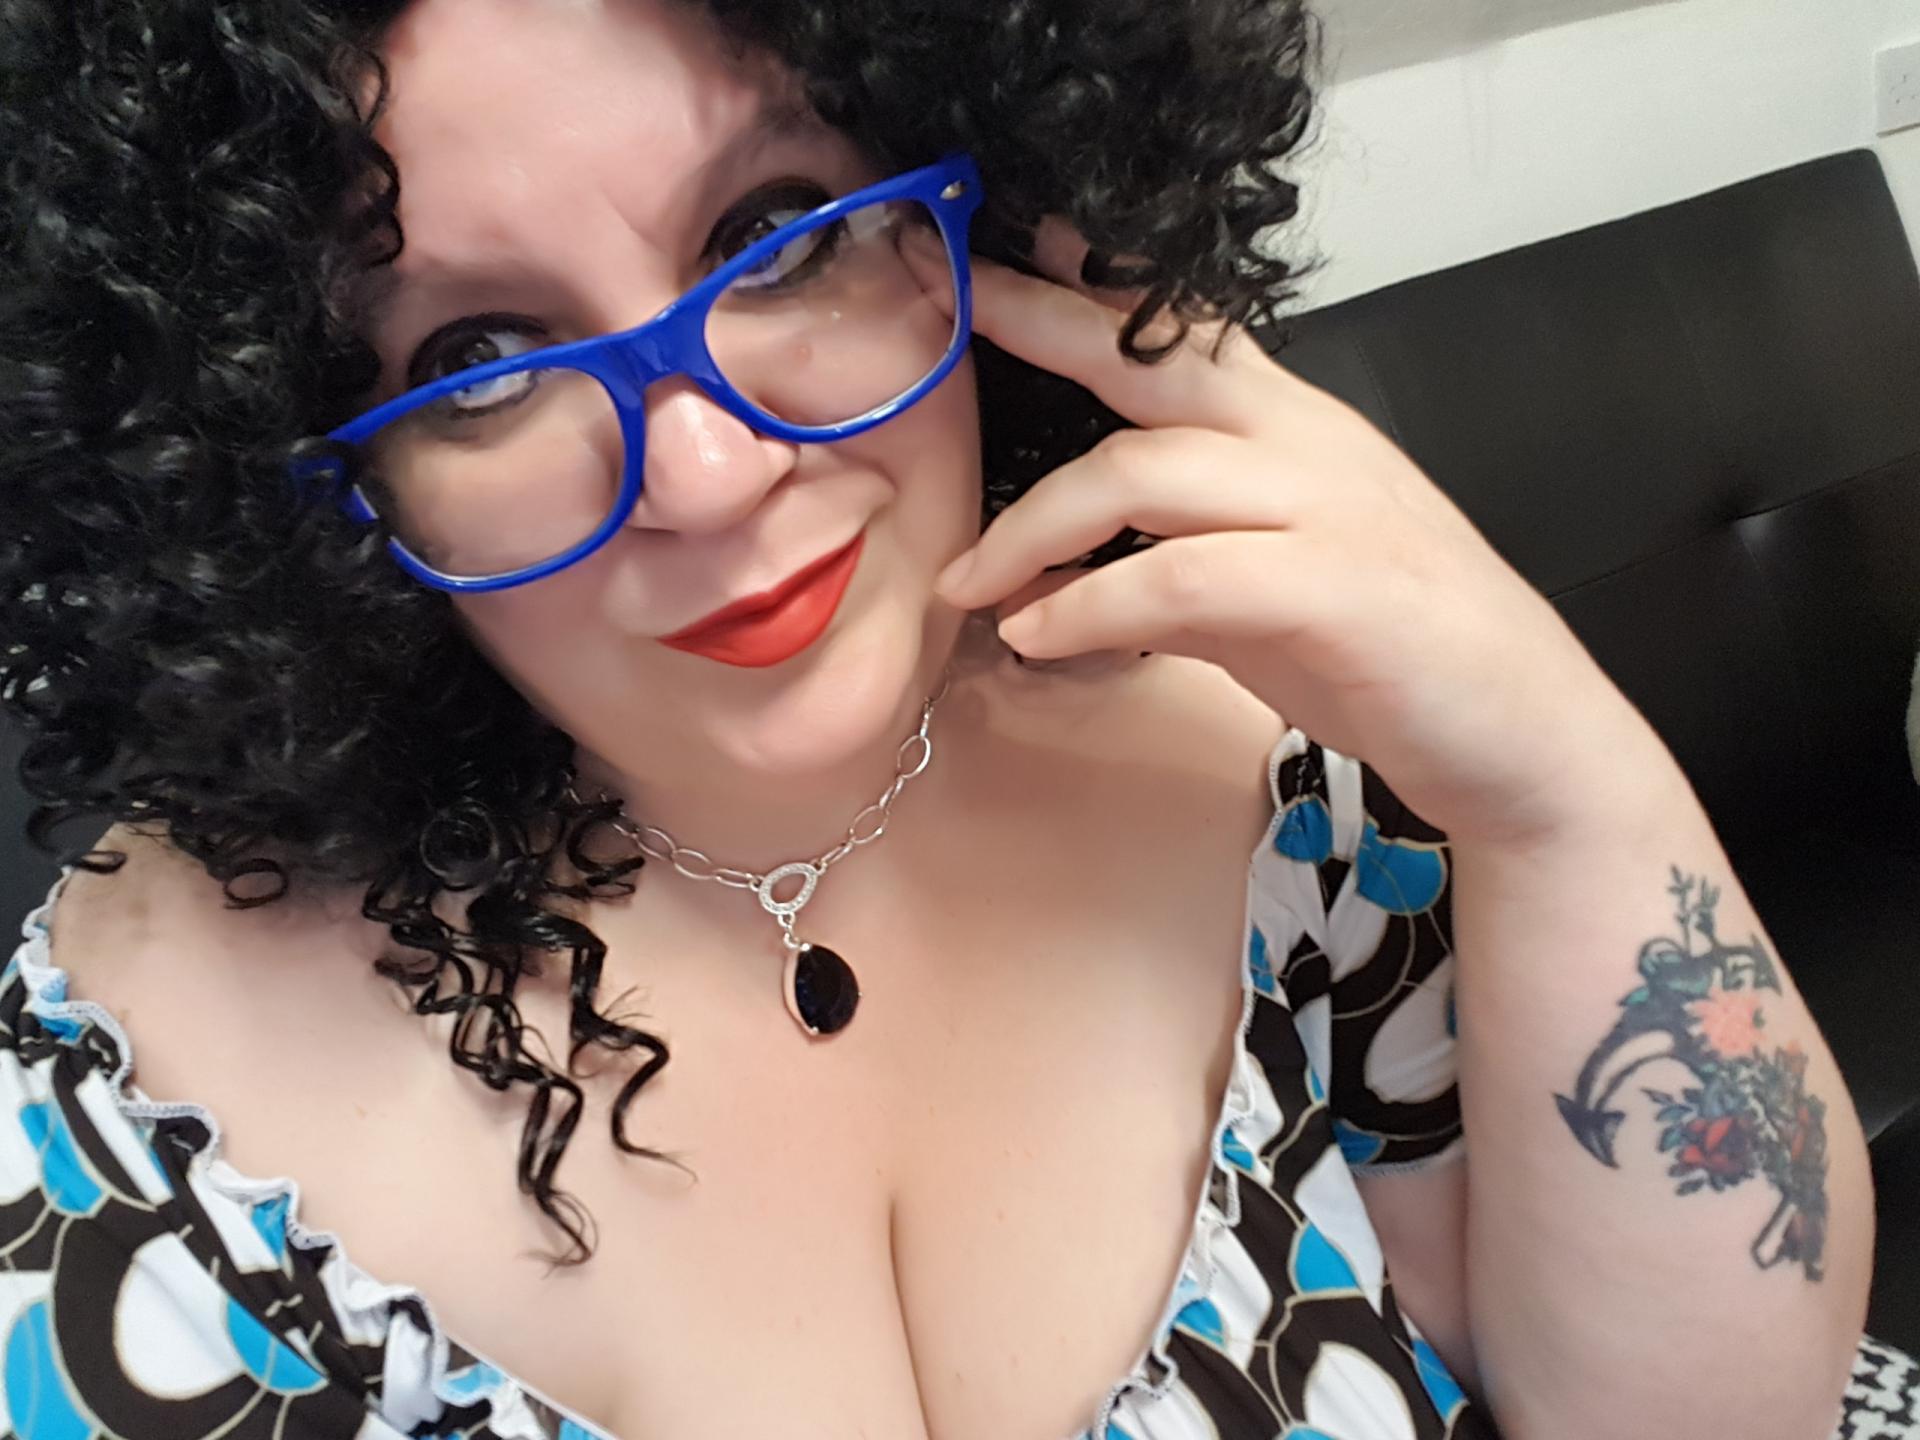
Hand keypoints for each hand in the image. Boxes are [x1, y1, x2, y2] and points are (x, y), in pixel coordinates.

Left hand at [913, 223, 1665, 849]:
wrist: (1523, 736)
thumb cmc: (1388, 654)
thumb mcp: (1266, 578)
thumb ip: (1172, 548)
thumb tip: (1050, 570)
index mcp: (1293, 427)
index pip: (1183, 332)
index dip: (1090, 286)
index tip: (1008, 254)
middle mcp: (1306, 444)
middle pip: (1150, 362)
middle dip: (1040, 325)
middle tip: (948, 317)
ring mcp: (1326, 508)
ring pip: (1142, 473)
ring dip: (1031, 531)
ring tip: (968, 583)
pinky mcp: (1334, 588)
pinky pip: (1178, 576)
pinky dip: (1091, 607)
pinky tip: (1037, 636)